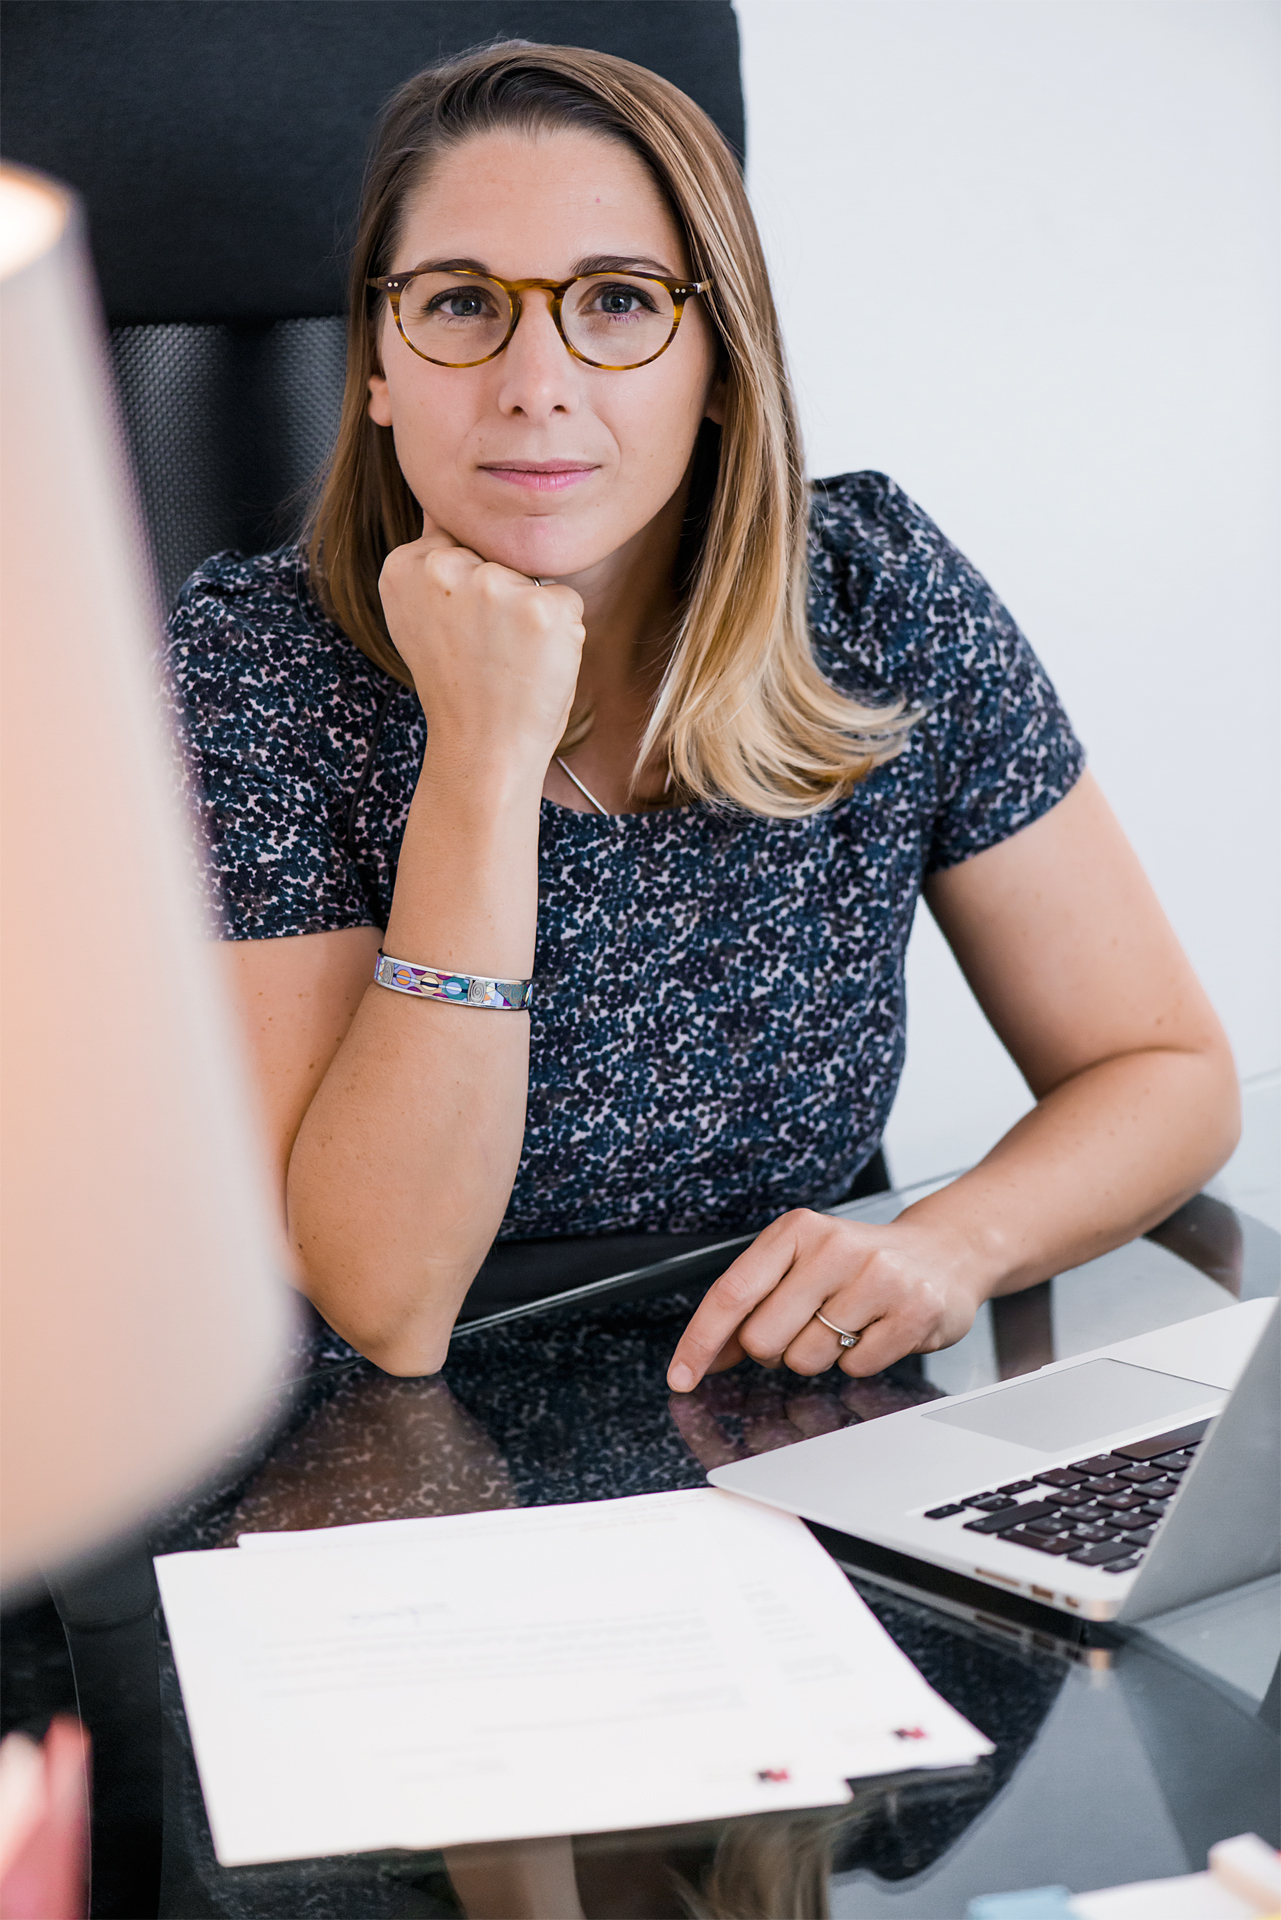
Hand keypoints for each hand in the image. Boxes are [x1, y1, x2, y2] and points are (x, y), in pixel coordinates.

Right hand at [378, 517, 585, 775]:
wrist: (481, 749)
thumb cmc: (459, 687)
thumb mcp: (423, 618)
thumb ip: (432, 562)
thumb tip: (440, 501)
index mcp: (404, 565)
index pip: (458, 541)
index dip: (468, 592)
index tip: (458, 632)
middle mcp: (444, 566)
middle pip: (497, 556)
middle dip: (501, 597)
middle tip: (484, 651)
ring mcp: (494, 585)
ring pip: (533, 578)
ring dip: (532, 616)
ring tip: (508, 660)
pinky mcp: (541, 607)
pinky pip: (567, 601)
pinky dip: (562, 634)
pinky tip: (534, 665)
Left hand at [666, 1207, 987, 1389]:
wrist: (943, 1253)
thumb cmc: (859, 1263)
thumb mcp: (801, 1265)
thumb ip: (752, 1305)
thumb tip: (704, 1355)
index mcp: (797, 1231)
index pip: (733, 1292)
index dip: (700, 1341)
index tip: (681, 1377)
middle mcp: (834, 1247)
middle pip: (763, 1339)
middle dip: (774, 1350)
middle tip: (805, 1327)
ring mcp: (877, 1278)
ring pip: (807, 1359)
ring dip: (821, 1355)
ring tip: (849, 1323)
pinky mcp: (913, 1311)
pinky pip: (856, 1367)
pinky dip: (860, 1360)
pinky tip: (877, 1330)